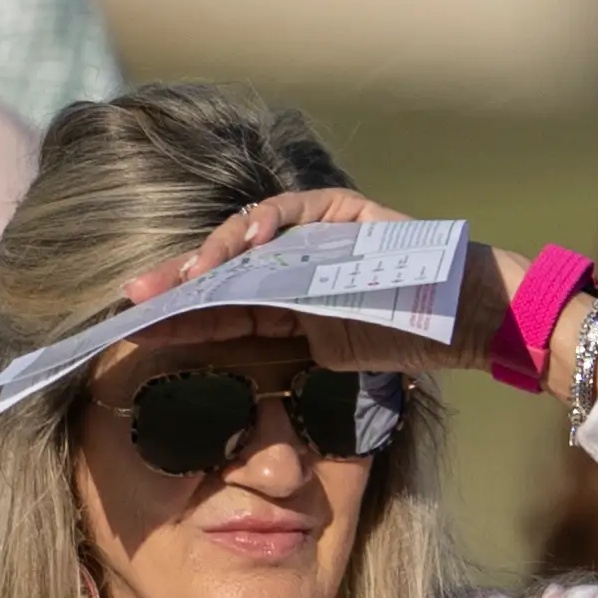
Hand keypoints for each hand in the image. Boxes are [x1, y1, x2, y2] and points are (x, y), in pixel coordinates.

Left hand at [169, 187, 585, 383]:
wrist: (465, 319)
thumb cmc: (403, 342)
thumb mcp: (325, 360)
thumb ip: (276, 356)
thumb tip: (222, 385)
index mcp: (284, 303)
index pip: (221, 307)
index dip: (181, 317)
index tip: (139, 333)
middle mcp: (290, 266)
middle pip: (222, 272)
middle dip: (177, 285)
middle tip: (132, 300)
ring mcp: (314, 237)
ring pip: (248, 240)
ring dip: (209, 257)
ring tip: (175, 278)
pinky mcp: (342, 212)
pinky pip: (294, 212)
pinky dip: (264, 223)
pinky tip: (238, 243)